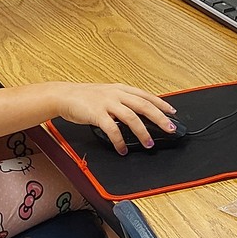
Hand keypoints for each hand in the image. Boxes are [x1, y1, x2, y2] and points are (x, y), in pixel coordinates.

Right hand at [56, 82, 176, 154]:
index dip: (161, 104)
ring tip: (149, 143)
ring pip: (131, 117)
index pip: (146, 96)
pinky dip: (120, 141)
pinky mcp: (97, 114)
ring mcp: (107, 103)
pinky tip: (122, 148)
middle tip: (170, 129)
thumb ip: (122, 101)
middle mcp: (116, 94)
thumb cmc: (84, 97)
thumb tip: (138, 113)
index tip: (172, 112)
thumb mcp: (106, 94)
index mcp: (120, 89)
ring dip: (143, 132)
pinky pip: (112, 129)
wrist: (64, 95)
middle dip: (160, 118)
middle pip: (144, 105)